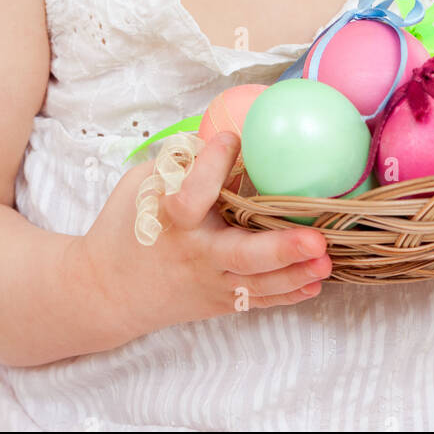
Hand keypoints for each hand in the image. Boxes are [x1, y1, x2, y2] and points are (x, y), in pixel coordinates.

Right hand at [80, 132, 332, 343]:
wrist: (106, 291)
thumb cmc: (126, 227)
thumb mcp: (142, 185)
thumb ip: (180, 164)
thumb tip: (228, 133)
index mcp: (170, 218)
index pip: (193, 193)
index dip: (213, 163)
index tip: (232, 139)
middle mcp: (193, 254)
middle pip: (239, 256)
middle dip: (280, 249)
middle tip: (315, 238)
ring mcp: (209, 283)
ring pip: (258, 284)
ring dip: (295, 273)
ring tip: (327, 259)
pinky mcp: (219, 301)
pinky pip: (258, 299)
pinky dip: (288, 293)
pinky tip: (315, 281)